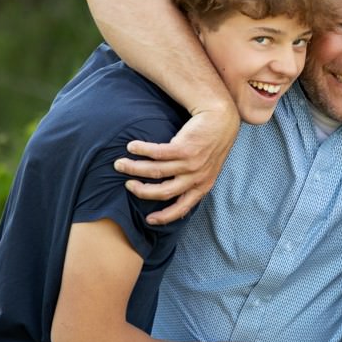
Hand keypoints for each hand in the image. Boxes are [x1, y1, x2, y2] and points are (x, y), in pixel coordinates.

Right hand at [118, 101, 238, 224]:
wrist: (221, 121)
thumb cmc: (209, 144)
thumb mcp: (206, 169)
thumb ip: (191, 181)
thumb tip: (171, 192)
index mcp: (202, 186)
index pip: (182, 207)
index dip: (165, 216)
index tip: (149, 220)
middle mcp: (197, 178)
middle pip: (164, 192)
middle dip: (142, 191)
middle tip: (128, 184)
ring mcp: (191, 164)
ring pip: (157, 172)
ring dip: (135, 168)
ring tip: (121, 164)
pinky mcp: (184, 148)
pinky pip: (157, 153)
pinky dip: (142, 150)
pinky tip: (131, 147)